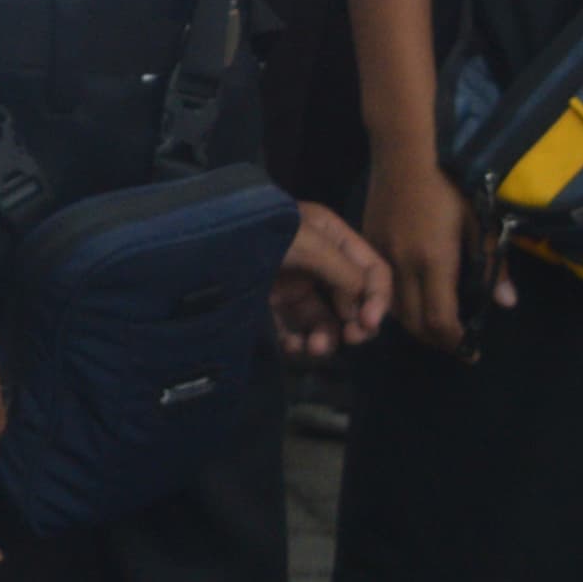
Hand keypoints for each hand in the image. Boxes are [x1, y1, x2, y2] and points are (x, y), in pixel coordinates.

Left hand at [272, 198, 391, 359]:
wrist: (205, 241)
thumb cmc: (261, 233)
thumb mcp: (308, 242)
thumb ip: (343, 271)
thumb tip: (361, 305)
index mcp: (331, 237)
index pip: (373, 269)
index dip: (378, 298)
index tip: (367, 323)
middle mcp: (317, 260)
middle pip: (353, 299)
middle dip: (356, 323)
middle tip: (351, 339)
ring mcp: (294, 283)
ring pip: (326, 320)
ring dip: (327, 338)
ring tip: (314, 348)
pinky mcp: (270, 303)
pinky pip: (295, 330)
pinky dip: (299, 342)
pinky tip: (293, 347)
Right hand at [367, 153, 494, 352]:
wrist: (404, 154)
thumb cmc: (449, 185)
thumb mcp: (480, 223)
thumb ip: (493, 265)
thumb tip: (506, 303)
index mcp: (433, 260)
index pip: (440, 318)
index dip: (454, 341)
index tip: (470, 351)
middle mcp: (402, 263)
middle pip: (413, 322)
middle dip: (435, 339)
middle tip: (455, 344)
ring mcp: (381, 254)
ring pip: (392, 308)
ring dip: (414, 324)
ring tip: (435, 327)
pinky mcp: (368, 243)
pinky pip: (380, 286)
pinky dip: (396, 303)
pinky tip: (411, 298)